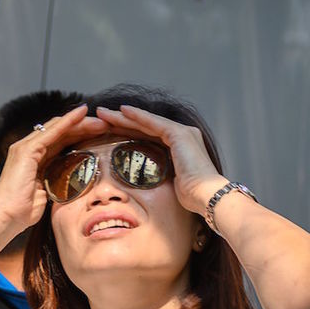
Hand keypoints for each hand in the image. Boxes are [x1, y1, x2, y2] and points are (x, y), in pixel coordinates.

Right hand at [0, 104, 108, 232]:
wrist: (7, 217)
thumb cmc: (24, 211)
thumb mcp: (47, 192)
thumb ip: (58, 181)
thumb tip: (76, 182)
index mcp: (34, 159)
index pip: (60, 140)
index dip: (80, 134)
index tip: (101, 134)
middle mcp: (28, 149)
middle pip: (60, 131)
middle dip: (84, 126)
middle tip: (106, 125)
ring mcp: (25, 148)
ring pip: (57, 128)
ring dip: (80, 123)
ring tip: (101, 121)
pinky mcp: (26, 150)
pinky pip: (51, 132)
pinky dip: (67, 122)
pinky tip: (82, 115)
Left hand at [95, 105, 226, 214]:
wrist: (207, 196)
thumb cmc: (192, 196)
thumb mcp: (170, 183)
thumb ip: (160, 175)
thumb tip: (145, 184)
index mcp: (180, 147)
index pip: (147, 136)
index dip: (127, 131)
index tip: (109, 129)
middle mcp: (183, 136)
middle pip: (145, 126)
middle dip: (121, 121)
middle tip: (102, 116)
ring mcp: (182, 133)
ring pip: (146, 122)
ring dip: (123, 116)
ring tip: (104, 112)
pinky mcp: (179, 135)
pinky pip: (153, 123)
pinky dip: (138, 116)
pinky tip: (122, 112)